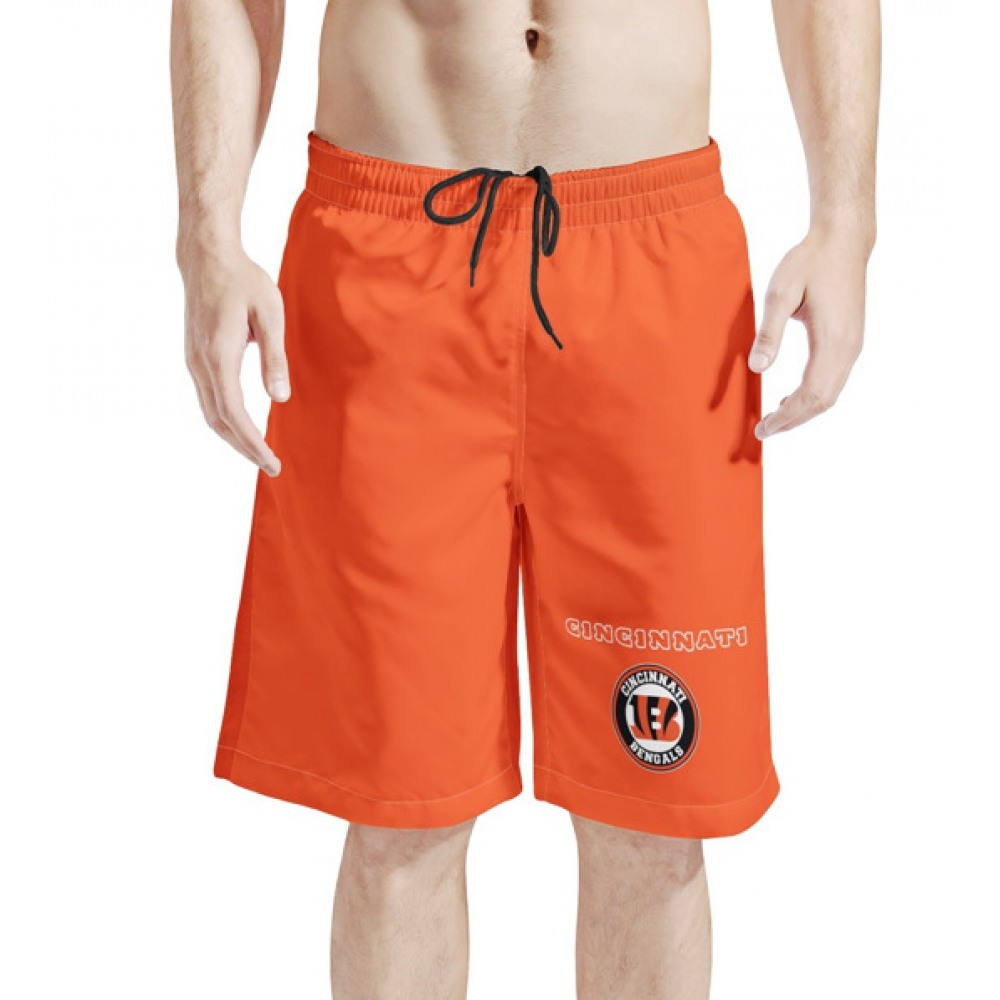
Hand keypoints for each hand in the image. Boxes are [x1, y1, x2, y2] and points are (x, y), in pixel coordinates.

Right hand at [180, 246, 288, 475]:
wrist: (207, 257)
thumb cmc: (243, 281)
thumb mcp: (269, 314)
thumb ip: (274, 357)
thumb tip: (279, 398)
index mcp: (219, 356)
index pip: (234, 414)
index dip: (253, 443)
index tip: (271, 462)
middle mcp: (200, 364)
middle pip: (219, 422)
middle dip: (244, 448)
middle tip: (271, 466)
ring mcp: (193, 362)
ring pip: (210, 413)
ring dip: (233, 437)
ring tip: (259, 453)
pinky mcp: (195, 358)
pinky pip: (208, 400)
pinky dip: (225, 421)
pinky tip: (243, 427)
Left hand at [747, 224, 871, 437]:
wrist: (843, 241)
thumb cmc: (809, 262)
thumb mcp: (780, 293)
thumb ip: (769, 332)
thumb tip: (758, 369)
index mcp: (832, 340)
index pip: (810, 395)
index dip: (787, 417)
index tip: (763, 429)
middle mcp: (849, 348)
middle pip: (823, 402)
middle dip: (793, 420)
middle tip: (764, 431)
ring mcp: (853, 345)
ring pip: (831, 394)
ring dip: (803, 411)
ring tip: (775, 419)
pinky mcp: (851, 340)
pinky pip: (834, 380)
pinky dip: (813, 396)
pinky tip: (792, 397)